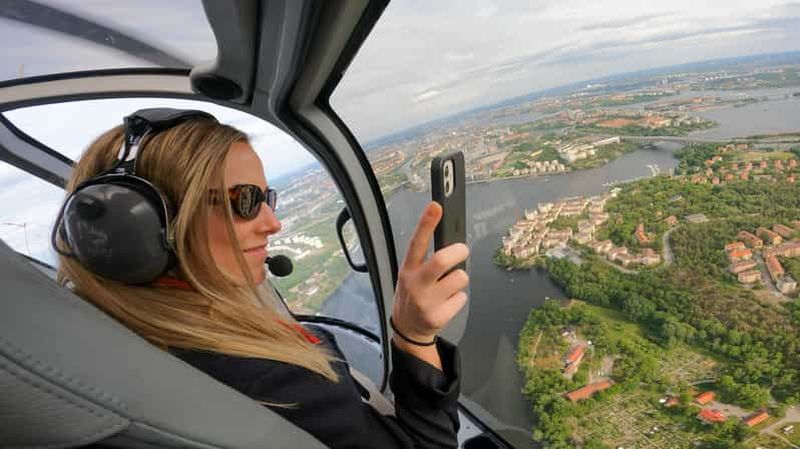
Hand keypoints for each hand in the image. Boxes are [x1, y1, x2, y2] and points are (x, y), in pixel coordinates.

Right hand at [391, 202, 468, 359]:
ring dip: (460, 280)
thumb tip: (450, 243)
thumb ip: (425, 260)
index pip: (417, 242)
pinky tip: (447, 303)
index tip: (436, 206)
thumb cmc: (413, 295)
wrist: (407, 329)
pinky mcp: (437, 316)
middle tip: (462, 251)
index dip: (426, 223)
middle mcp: (415, 284)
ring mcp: (426, 301)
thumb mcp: (410, 275)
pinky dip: (458, 298)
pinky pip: (461, 298)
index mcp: (407, 269)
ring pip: (459, 278)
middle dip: (458, 252)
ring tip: (449, 286)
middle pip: (441, 260)